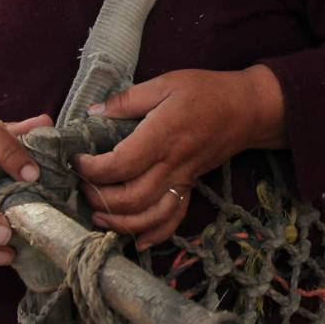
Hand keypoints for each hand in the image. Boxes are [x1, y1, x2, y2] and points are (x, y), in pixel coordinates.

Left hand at [74, 66, 285, 247]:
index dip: (93, 169)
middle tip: (82, 187)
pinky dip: (154, 235)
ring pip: (150, 216)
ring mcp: (183, 180)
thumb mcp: (165, 83)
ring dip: (120, 223)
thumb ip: (128, 99)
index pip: (121, 164)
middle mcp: (172, 164)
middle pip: (131, 198)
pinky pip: (174, 220)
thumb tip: (93, 113)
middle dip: (100, 199)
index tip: (77, 160)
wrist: (246, 109)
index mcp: (162, 135)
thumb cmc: (205, 91)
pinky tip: (137, 240)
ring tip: (98, 216)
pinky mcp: (191, 188)